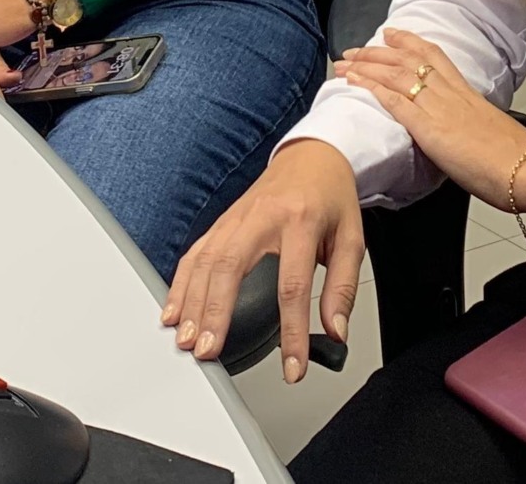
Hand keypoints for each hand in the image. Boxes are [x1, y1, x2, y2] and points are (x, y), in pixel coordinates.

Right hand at [164, 140, 361, 384]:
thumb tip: (336, 332)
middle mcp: (263, 218)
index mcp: (301, 222)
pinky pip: (195, 252)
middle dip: (216, 313)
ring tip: (186, 339)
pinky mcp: (222, 221)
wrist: (313, 156)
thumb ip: (343, 287)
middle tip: (208, 351)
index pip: (294, 286)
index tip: (292, 368)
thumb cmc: (331, 198)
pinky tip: (173, 310)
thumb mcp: (352, 239)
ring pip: (206, 260)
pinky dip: (180, 283)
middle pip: (232, 267)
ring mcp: (237, 217)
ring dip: (191, 303)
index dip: (292, 333)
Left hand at [336, 30, 525, 213]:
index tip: (392, 33)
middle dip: (378, 51)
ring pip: (396, 74)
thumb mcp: (492, 134)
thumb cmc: (516, 160)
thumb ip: (472, 128)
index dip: (410, 42)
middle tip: (355, 48)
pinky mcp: (429, 128)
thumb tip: (464, 135)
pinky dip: (372, 88)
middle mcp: (452, 94)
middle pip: (409, 60)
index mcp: (468, 94)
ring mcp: (439, 108)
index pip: (435, 57)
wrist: (525, 169)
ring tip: (345, 63)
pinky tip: (355, 84)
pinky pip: (395, 101)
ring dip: (367, 65)